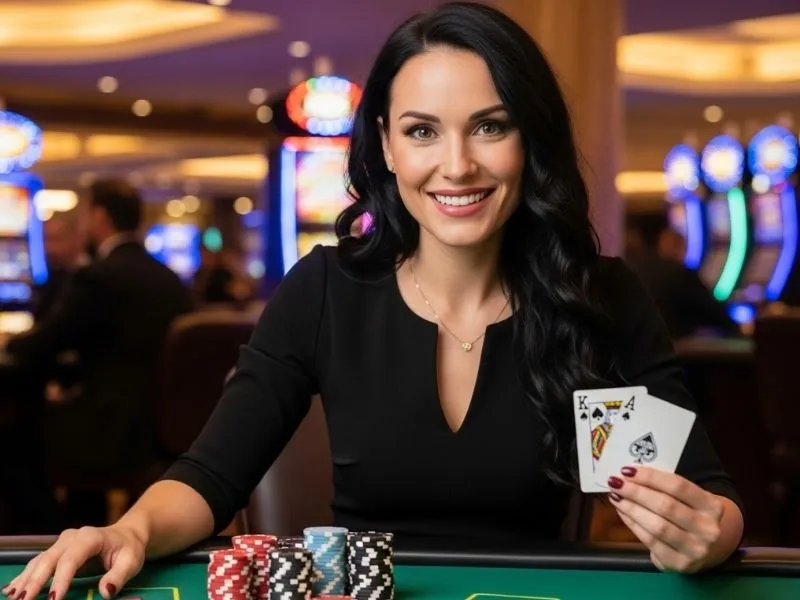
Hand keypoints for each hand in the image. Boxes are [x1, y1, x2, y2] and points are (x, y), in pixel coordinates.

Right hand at [2, 524, 145, 599]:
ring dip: (26, 580)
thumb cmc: (129, 548)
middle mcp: (72, 537)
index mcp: (90, 537)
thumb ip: (119, 576)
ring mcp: (62, 543)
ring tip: (15, 598)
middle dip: (35, 582)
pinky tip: (13, 589)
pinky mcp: (57, 550)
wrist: (127, 535)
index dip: (61, 579)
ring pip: (39, 561)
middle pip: (49, 560)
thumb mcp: (131, 561)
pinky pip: (38, 563)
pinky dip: (25, 576)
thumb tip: (105, 592)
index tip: (55, 599)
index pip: (71, 559)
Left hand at [608, 466, 733, 572]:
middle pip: (665, 506)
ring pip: (656, 526)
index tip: (627, 470)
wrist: (713, 549)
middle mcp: (707, 529)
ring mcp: (695, 549)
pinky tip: (623, 513)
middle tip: (616, 483)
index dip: (650, 477)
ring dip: (631, 509)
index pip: (678, 486)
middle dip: (636, 492)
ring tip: (616, 497)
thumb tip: (631, 476)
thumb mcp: (692, 499)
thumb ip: (668, 488)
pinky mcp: (679, 564)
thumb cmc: (694, 515)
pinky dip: (633, 525)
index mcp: (712, 506)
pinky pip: (650, 541)